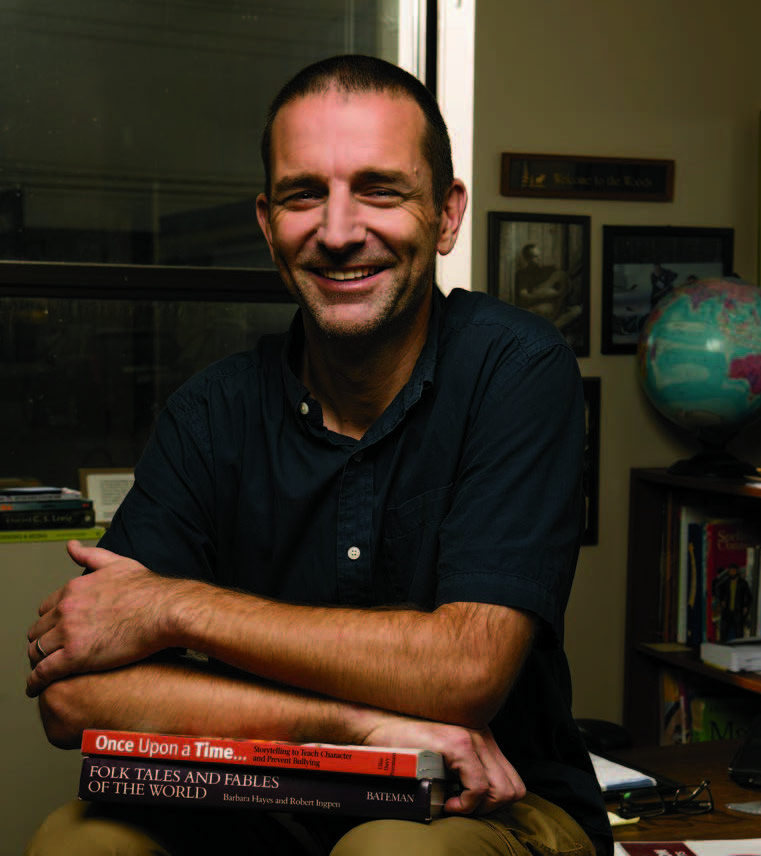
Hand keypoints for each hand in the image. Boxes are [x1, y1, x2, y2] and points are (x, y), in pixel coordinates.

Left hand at [26, 541, 179, 697]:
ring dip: (38, 662)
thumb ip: (90, 555)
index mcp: (73, 589)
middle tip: (51, 652)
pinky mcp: (75, 656)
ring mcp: (68, 633)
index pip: (45, 609)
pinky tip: (37, 687)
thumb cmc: (149, 590)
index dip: (50, 622)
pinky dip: (36, 682)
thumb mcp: (117, 564)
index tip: (55, 631)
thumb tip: (72, 546)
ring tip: (44, 671)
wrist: (165, 610)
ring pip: (36, 652)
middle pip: (37, 631)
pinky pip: (43, 673)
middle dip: (42, 642)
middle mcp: (66, 609)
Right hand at [360, 716, 524, 815]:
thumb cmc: (403, 745)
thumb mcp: (441, 756)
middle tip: (461, 808)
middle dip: (490, 809)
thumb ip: (463, 769)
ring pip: (503, 792)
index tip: (467, 806)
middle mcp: (482, 735)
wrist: (376, 724)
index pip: (512, 781)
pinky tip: (446, 803)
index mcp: (482, 737)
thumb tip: (478, 803)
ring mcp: (473, 737)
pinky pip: (480, 788)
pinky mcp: (459, 743)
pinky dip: (466, 805)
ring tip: (453, 804)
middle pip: (514, 789)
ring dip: (479, 808)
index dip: (493, 803)